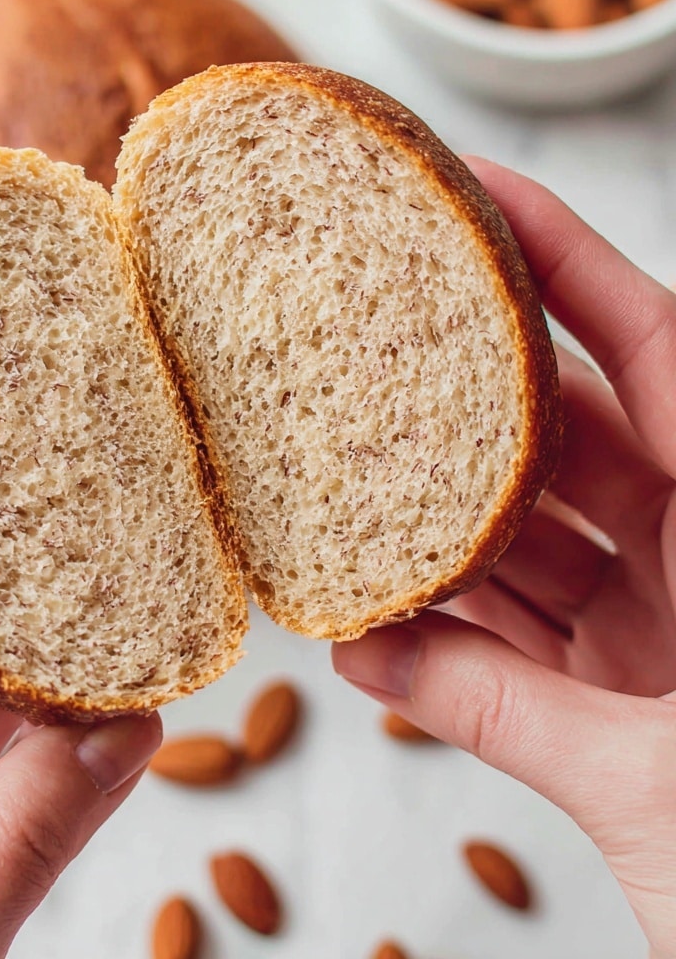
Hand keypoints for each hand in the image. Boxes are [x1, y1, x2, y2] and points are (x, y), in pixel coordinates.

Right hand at [333, 156, 675, 957]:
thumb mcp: (653, 793)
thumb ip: (503, 713)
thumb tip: (365, 655)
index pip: (655, 348)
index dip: (567, 260)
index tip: (476, 191)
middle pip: (572, 437)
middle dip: (463, 404)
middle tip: (360, 352)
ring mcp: (672, 628)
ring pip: (539, 541)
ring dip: (443, 534)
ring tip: (341, 503)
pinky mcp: (639, 699)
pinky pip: (533, 636)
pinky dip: (459, 635)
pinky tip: (378, 631)